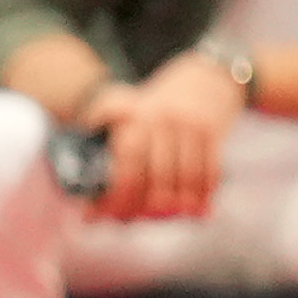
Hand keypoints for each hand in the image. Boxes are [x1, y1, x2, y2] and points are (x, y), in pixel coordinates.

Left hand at [85, 51, 241, 221]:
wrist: (207, 77)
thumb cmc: (158, 103)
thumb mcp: (125, 105)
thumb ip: (102, 136)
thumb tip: (83, 189)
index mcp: (136, 116)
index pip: (126, 163)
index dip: (117, 194)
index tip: (104, 215)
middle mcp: (163, 120)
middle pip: (156, 176)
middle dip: (146, 206)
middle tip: (138, 220)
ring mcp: (191, 127)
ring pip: (185, 178)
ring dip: (177, 206)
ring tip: (168, 217)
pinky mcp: (215, 133)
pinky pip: (210, 172)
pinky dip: (205, 196)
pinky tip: (198, 211)